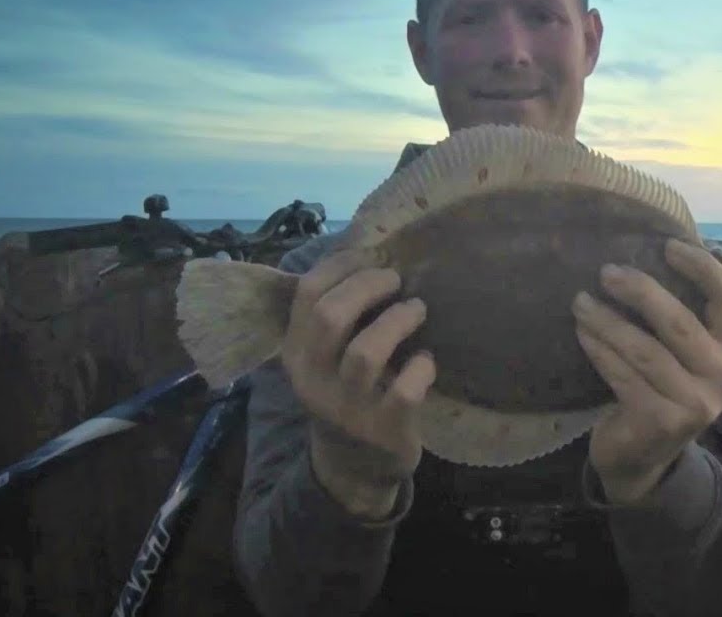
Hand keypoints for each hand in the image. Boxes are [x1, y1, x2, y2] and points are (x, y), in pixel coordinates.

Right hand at [280, 248, 434, 518]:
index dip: (343, 265)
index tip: (373, 256)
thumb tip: (370, 253)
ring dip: (398, 321)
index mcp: (296, 352)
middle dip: (369, 287)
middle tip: (396, 280)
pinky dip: (420, 368)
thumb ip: (334, 317)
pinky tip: (426, 361)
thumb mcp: (324, 358)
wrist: (353, 467)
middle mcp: (314, 379)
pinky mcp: (383, 429)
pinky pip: (404, 392)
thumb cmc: (346, 393)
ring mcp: (348, 407)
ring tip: (417, 310)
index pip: (307, 292)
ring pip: (366, 352)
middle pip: (331, 316)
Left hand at [573, 239, 721, 503]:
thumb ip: (683, 317)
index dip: (702, 267)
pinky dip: (599, 350)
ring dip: (608, 321)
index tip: (667, 245)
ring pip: (645, 349)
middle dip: (640, 291)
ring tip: (580, 302)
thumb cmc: (661, 392)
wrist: (642, 461)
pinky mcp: (662, 422)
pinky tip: (582, 334)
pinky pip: (623, 374)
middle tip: (606, 272)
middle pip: (680, 323)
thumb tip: (653, 253)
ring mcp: (696, 405)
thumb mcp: (684, 357)